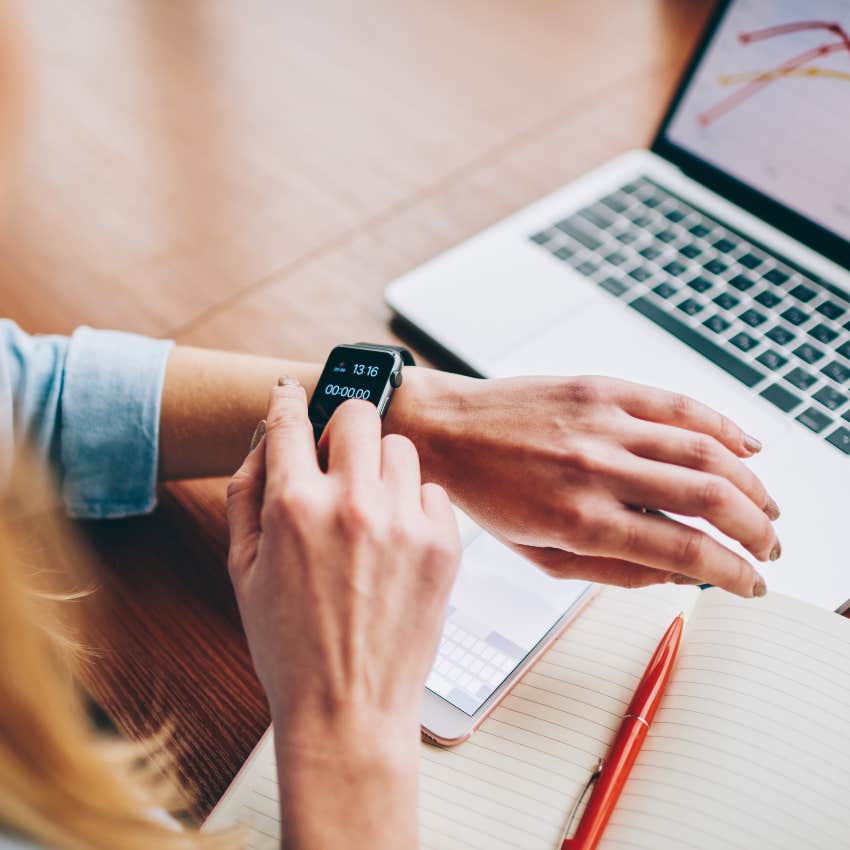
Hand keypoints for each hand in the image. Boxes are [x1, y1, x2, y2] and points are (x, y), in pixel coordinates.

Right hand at [226, 380, 460, 849]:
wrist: (348, 707)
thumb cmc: (289, 644)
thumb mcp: (243, 569)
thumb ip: (247, 493)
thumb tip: (263, 440)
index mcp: (295, 506)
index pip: (290, 421)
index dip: (287, 402)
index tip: (292, 394)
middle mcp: (353, 504)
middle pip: (358, 414)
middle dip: (342, 428)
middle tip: (339, 458)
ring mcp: (404, 522)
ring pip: (401, 448)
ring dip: (381, 467)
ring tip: (371, 509)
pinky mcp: (444, 544)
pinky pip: (433, 491)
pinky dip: (415, 506)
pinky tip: (398, 541)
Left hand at [389, 371, 779, 597]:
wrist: (448, 432)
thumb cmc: (490, 498)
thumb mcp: (543, 558)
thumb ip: (616, 572)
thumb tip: (682, 575)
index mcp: (581, 521)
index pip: (686, 551)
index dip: (734, 573)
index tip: (752, 584)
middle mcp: (598, 470)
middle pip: (711, 498)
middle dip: (758, 530)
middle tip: (771, 547)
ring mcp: (602, 422)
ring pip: (707, 449)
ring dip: (752, 483)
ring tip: (768, 506)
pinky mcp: (601, 389)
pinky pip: (678, 404)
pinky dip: (723, 425)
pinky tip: (746, 447)